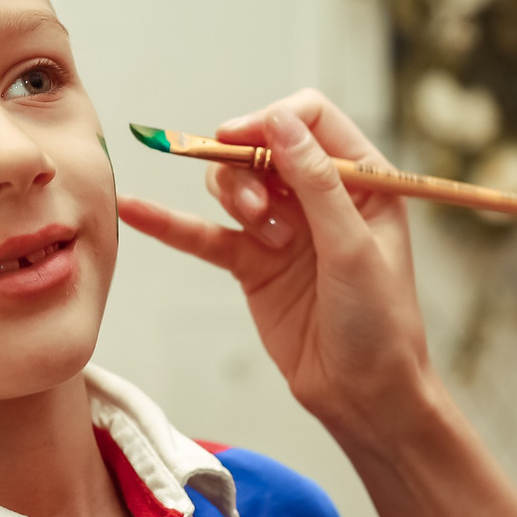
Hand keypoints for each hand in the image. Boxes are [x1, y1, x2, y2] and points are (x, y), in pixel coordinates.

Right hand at [117, 90, 435, 444]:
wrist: (363, 396)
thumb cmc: (380, 325)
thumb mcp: (355, 249)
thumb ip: (318, 184)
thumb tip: (282, 123)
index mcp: (363, 180)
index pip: (311, 120)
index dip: (274, 121)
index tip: (241, 139)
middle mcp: (320, 196)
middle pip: (263, 147)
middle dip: (246, 164)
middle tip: (251, 207)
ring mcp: (282, 228)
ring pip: (234, 184)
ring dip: (233, 197)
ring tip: (262, 237)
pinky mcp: (252, 263)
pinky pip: (205, 235)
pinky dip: (171, 223)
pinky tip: (135, 209)